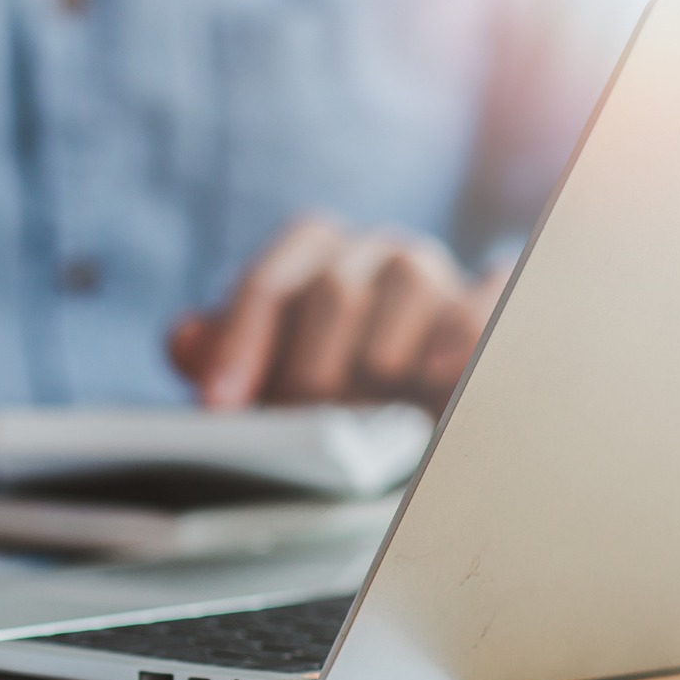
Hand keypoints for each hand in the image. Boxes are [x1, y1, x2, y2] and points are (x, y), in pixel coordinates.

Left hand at [168, 213, 506, 411]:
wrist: (437, 405)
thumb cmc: (340, 391)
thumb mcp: (274, 380)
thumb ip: (222, 358)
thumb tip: (184, 340)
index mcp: (317, 255)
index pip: (271, 281)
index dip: (240, 342)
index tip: (220, 406)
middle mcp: (377, 251)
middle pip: (335, 287)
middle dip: (311, 368)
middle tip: (303, 428)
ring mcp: (439, 272)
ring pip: (409, 279)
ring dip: (380, 357)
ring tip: (370, 414)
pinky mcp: (495, 302)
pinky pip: (481, 300)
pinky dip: (461, 331)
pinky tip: (439, 376)